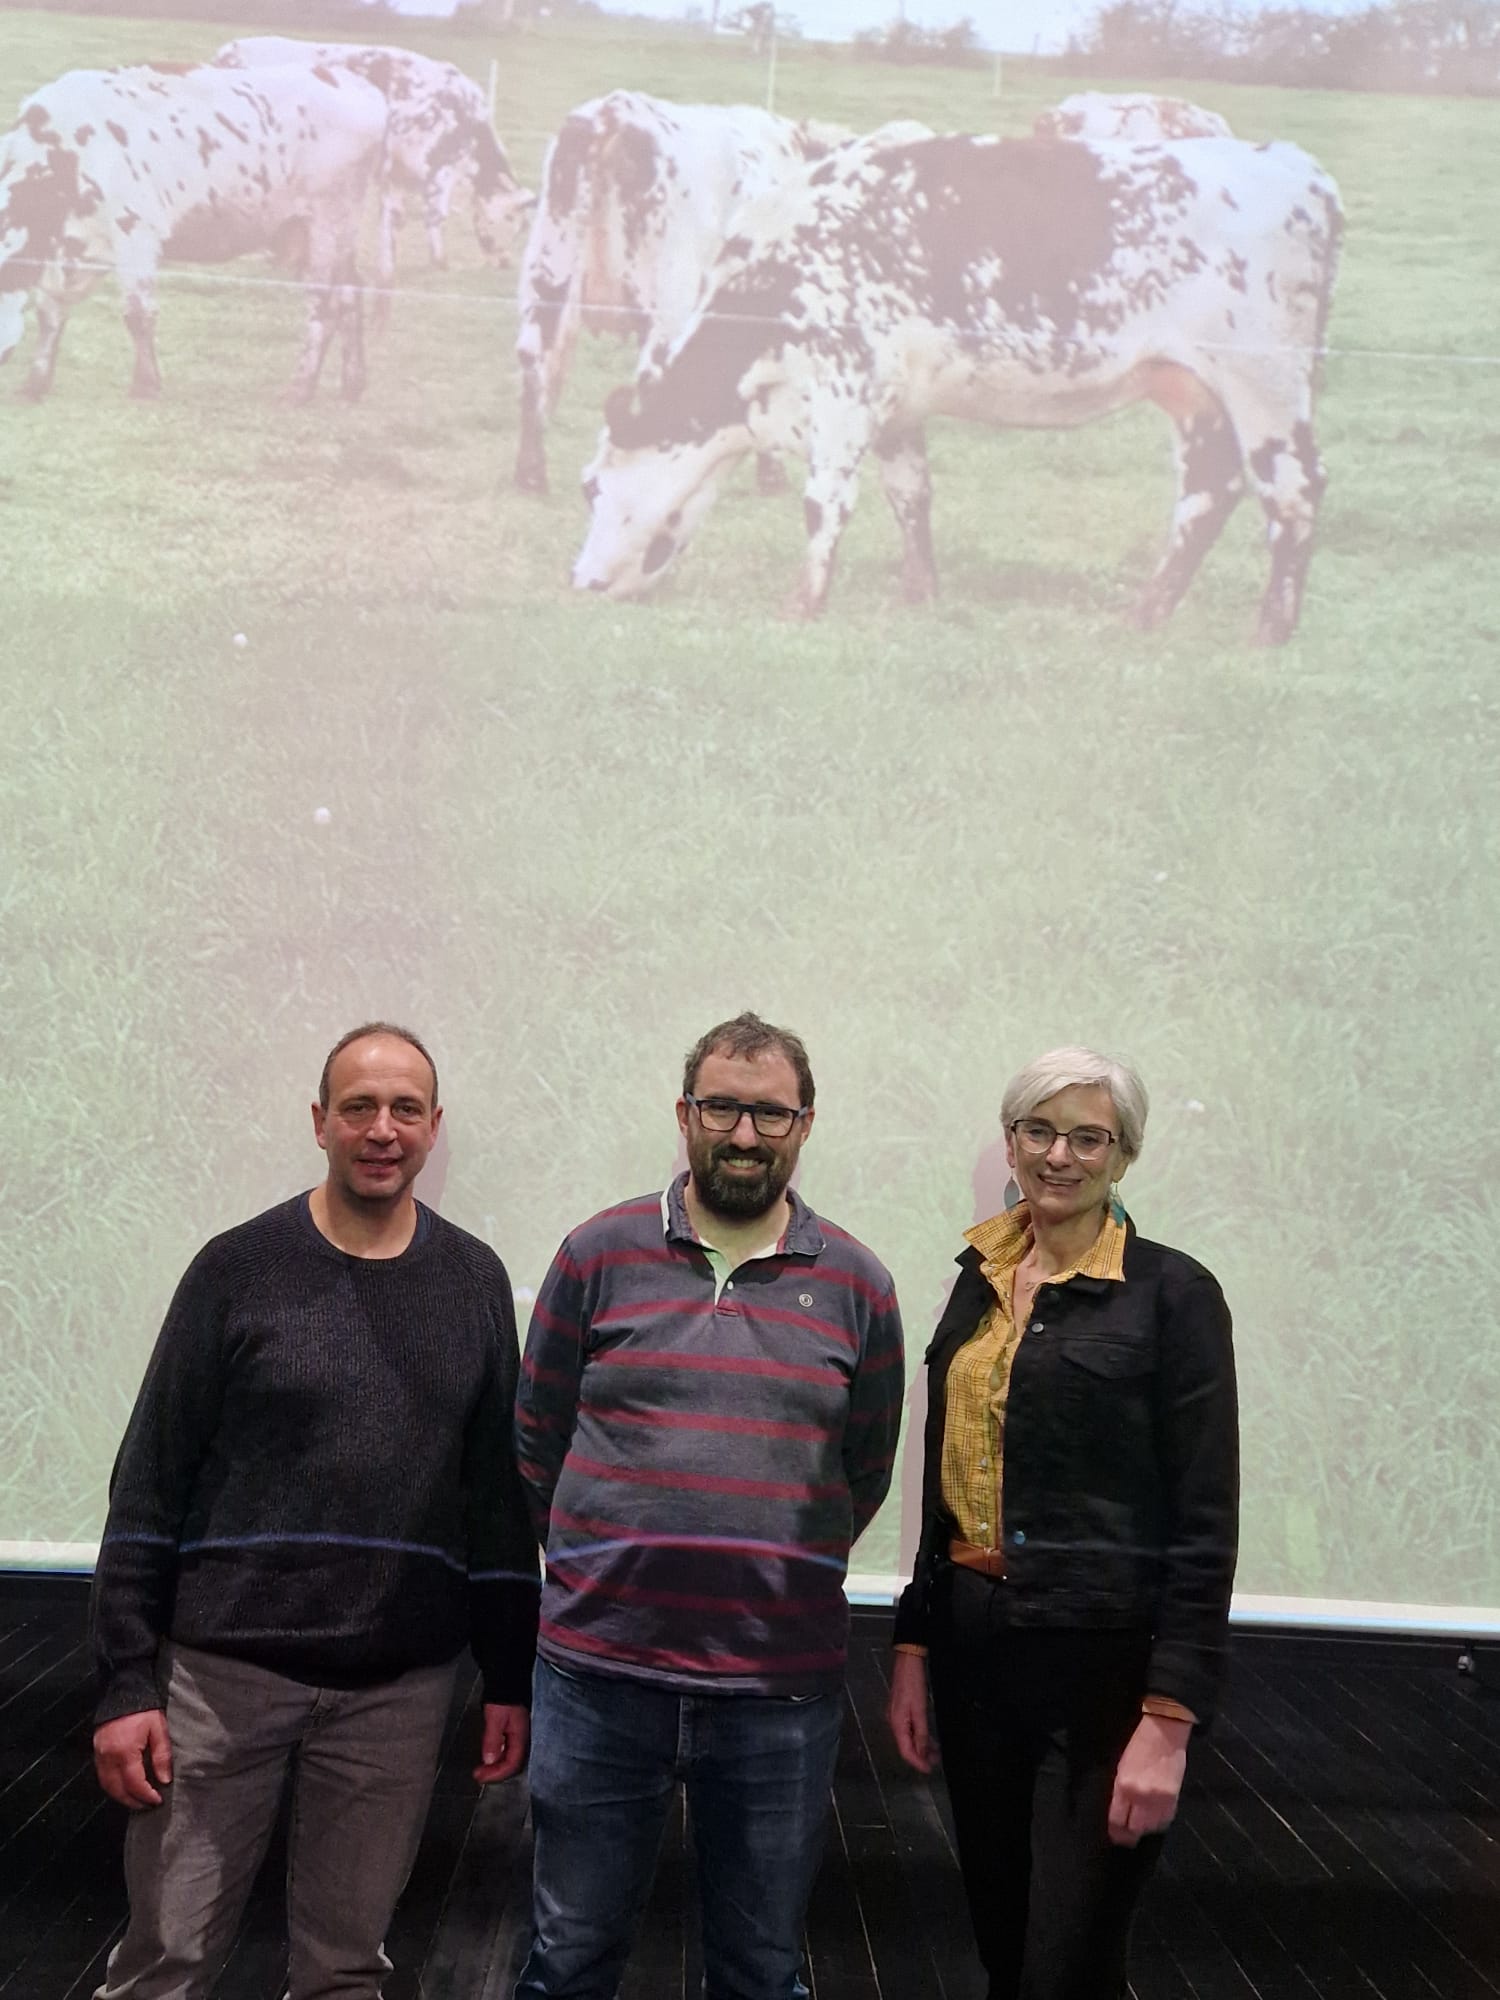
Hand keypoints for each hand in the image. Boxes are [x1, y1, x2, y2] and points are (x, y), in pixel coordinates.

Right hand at [94, 1709, 172, 1808]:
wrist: (124, 1692)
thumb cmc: (144, 1710)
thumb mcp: (159, 1729)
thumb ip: (162, 1756)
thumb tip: (164, 1780)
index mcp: (125, 1752)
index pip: (134, 1784)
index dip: (146, 1795)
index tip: (157, 1800)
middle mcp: (108, 1757)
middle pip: (117, 1790)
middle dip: (132, 1801)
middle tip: (147, 1805)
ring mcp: (99, 1755)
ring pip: (107, 1786)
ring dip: (121, 1797)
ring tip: (136, 1800)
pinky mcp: (96, 1752)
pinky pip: (102, 1777)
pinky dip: (112, 1787)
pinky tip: (124, 1787)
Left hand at [474, 1701, 529, 1784]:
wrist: (508, 1680)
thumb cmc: (503, 1696)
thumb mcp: (495, 1718)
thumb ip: (492, 1740)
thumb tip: (489, 1760)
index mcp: (521, 1737)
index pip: (512, 1764)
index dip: (496, 1774)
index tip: (480, 1777)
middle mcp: (523, 1739)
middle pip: (512, 1764)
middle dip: (495, 1773)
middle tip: (479, 1776)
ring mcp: (519, 1735)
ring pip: (510, 1758)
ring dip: (496, 1766)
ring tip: (482, 1769)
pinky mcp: (514, 1732)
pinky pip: (508, 1750)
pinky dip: (498, 1758)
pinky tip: (490, 1758)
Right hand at [887, 1651, 938, 1772]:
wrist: (907, 1661)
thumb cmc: (913, 1684)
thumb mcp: (919, 1709)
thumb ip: (921, 1732)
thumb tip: (921, 1753)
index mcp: (896, 1723)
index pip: (905, 1751)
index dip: (917, 1762)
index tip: (929, 1770)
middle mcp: (894, 1722)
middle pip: (906, 1746)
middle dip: (920, 1756)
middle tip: (936, 1762)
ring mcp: (897, 1716)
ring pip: (909, 1738)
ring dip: (921, 1746)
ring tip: (936, 1752)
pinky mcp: (902, 1710)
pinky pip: (910, 1729)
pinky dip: (919, 1736)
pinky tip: (929, 1739)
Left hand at [1107, 1712, 1189, 1846]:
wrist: (1165, 1731)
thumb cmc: (1139, 1744)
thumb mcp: (1121, 1766)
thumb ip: (1120, 1790)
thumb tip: (1120, 1809)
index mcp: (1123, 1786)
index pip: (1117, 1819)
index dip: (1115, 1831)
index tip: (1115, 1835)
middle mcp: (1140, 1797)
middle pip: (1134, 1828)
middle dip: (1129, 1836)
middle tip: (1126, 1839)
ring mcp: (1159, 1800)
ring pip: (1150, 1828)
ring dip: (1144, 1830)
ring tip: (1140, 1829)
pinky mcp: (1174, 1798)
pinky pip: (1165, 1821)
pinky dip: (1159, 1823)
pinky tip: (1154, 1821)